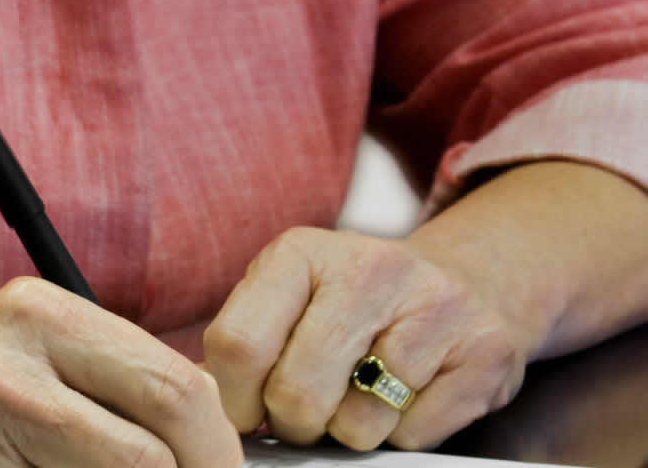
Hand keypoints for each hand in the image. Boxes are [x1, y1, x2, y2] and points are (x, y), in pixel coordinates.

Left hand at [202, 227, 526, 450]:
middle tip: (306, 411)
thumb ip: (243, 339)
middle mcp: (368, 268)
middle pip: (296, 393)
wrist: (467, 281)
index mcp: (300, 252)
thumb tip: (204, 397)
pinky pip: (412, 435)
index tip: (247, 409)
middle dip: (294, 423)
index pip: (238, 345)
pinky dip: (399, 431)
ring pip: (356, 424)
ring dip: (349, 428)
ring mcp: (433, 307)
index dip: (235, 398)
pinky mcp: (484, 352)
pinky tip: (407, 392)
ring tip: (360, 392)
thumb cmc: (352, 301)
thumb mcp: (288, 295)